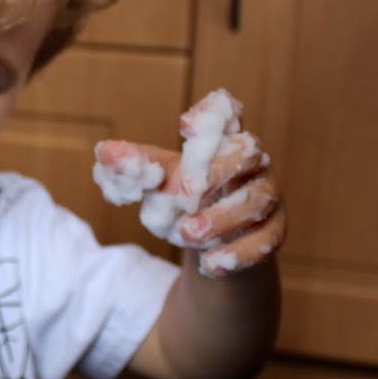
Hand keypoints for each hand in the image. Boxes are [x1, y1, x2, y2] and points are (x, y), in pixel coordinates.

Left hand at [96, 89, 284, 276]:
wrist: (214, 248)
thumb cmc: (188, 202)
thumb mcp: (161, 183)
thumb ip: (138, 167)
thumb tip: (103, 153)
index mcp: (223, 144)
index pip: (226, 116)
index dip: (211, 114)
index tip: (184, 124)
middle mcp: (253, 165)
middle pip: (249, 154)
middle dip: (216, 173)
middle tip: (185, 196)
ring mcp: (268, 199)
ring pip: (257, 202)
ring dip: (221, 219)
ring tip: (186, 235)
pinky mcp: (274, 233)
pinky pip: (265, 241)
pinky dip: (237, 254)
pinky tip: (209, 264)